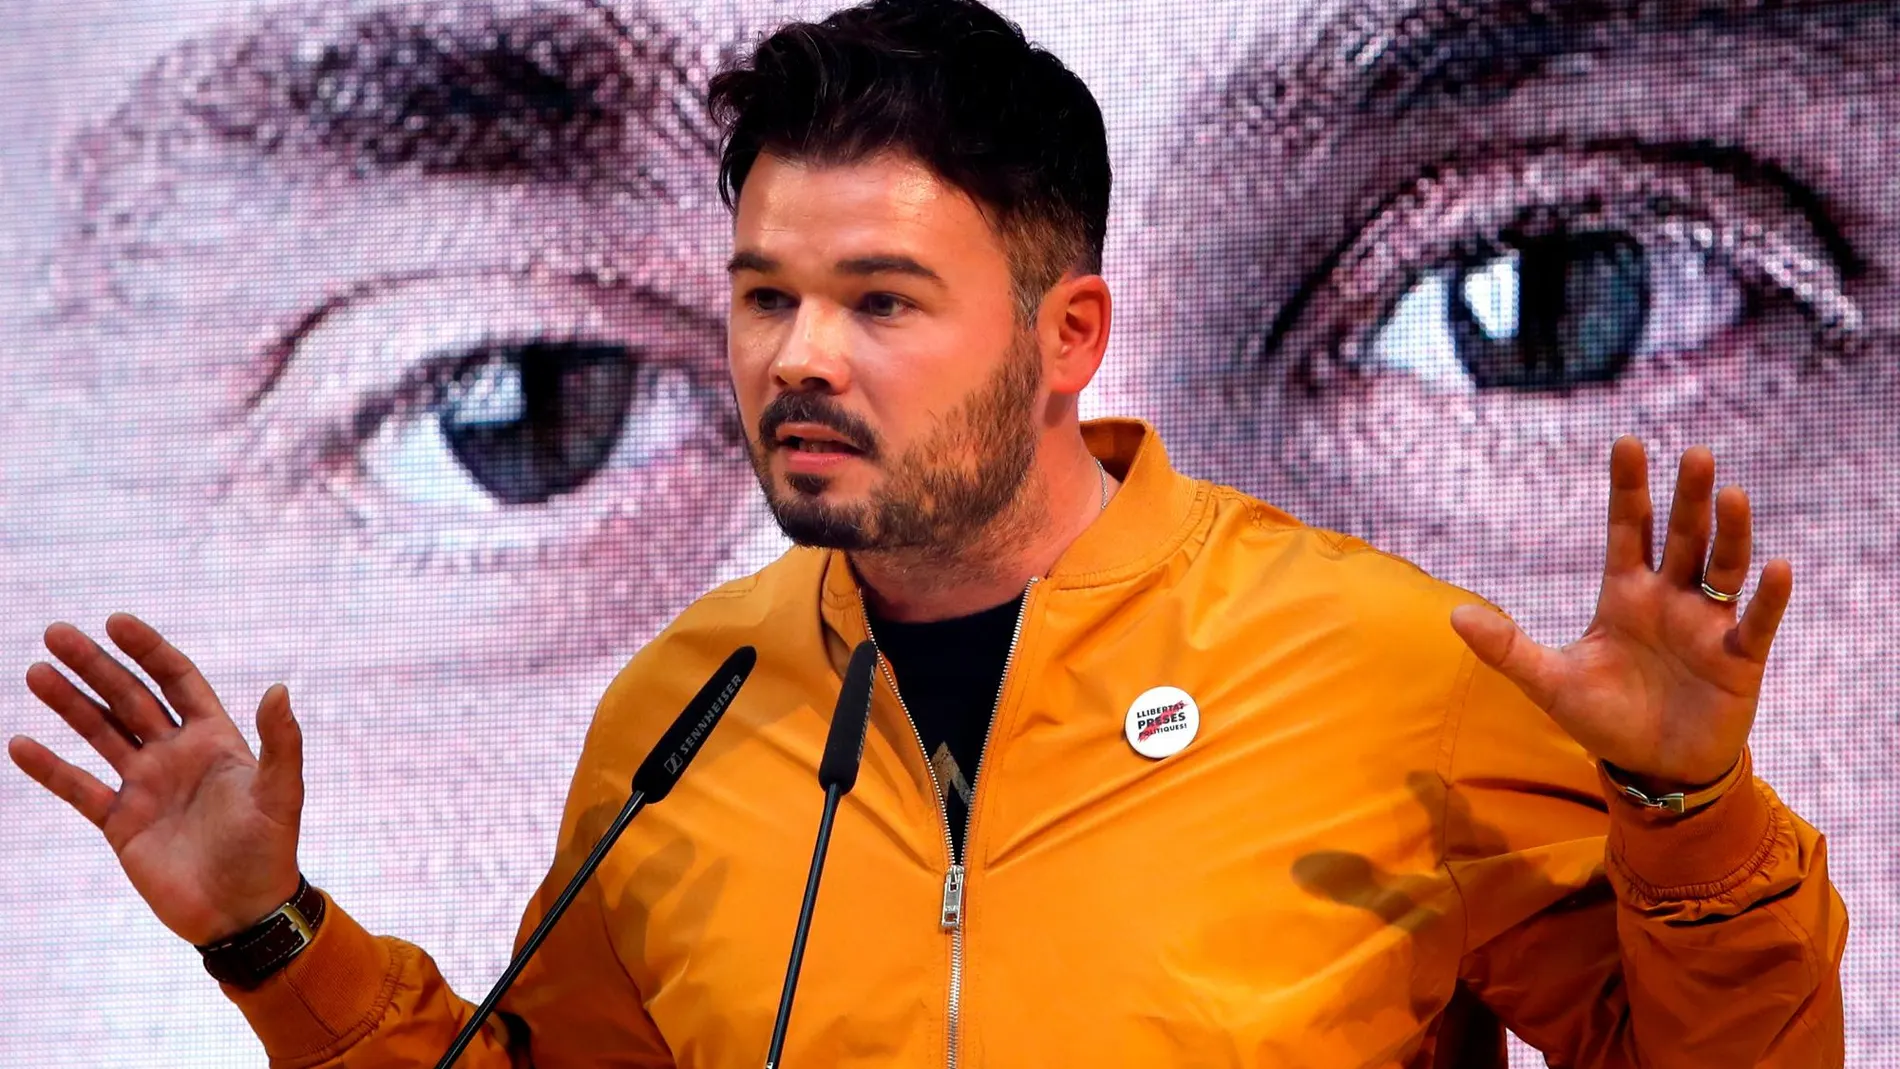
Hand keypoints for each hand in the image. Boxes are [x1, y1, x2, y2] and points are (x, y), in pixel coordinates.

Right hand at [8, 613, 303, 945]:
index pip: (177, 680)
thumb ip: (280, 743)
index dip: (149, 650)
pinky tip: (19, 743)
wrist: (241, 912)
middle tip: (57, 633)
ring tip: (36, 673)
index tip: (116, 622)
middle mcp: (176, 755)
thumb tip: (280, 689)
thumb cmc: (269, 851)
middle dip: (96, 665)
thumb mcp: (280, 793)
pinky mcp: (121, 823)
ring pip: (100, 734)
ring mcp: (146, 787)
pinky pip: (78, 789)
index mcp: (215, 739)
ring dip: (69, 703)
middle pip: (129, 698)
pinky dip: (50, 768)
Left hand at [1449, 437, 1790, 790]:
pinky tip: (1776, 566)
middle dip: (1688, 496)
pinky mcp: (1739, 659)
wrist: (1653, 769)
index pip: (1628, 528)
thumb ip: (1507, 649)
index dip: (1628, 488)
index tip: (1626, 442)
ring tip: (1732, 494)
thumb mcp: (1550, 682)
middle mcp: (1670, 598)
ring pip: (1723, 566)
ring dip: (1731, 531)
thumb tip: (1453, 616)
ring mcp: (1707, 624)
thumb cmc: (1605, 719)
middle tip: (1695, 453)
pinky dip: (1768, 597)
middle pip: (1682, 535)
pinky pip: (1757, 621)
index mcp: (1625, 594)